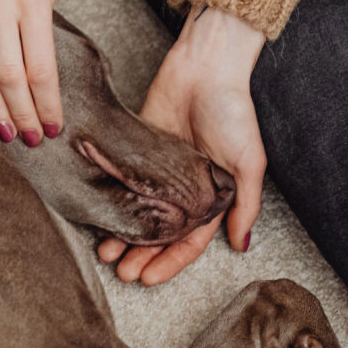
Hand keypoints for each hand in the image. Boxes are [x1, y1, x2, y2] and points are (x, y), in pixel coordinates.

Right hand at [0, 0, 61, 146]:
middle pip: (11, 76)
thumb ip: (40, 28)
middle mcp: (0, 3)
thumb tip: (38, 79)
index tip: (54, 128)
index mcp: (34, 0)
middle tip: (31, 139)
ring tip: (7, 130)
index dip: (48, 105)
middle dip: (23, 114)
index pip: (42, 69)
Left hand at [98, 7, 266, 284]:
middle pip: (160, 234)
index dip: (170, 262)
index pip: (191, 241)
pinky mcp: (139, 151)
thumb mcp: (249, 162)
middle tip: (122, 273)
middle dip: (142, 256)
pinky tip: (98, 217)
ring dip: (123, 236)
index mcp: (214, 196)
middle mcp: (186, 189)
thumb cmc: (233, 111)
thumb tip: (241, 244)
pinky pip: (125, 184)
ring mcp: (161, 172)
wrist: (204, 68)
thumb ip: (246, 204)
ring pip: (139, 214)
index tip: (148, 278)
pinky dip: (113, 203)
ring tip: (106, 254)